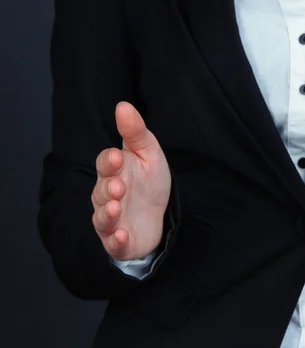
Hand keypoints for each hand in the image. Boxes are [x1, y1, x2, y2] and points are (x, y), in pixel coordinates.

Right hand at [91, 102, 170, 259]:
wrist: (159, 215)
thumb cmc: (149, 182)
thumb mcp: (148, 154)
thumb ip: (136, 132)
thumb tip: (123, 105)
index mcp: (114, 172)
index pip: (105, 164)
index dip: (110, 161)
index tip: (118, 156)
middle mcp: (107, 195)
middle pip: (102, 191)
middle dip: (109, 188)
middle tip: (119, 186)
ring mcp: (112, 219)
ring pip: (103, 217)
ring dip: (108, 213)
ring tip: (117, 207)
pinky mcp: (119, 240)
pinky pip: (113, 241)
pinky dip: (116, 239)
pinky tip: (122, 235)